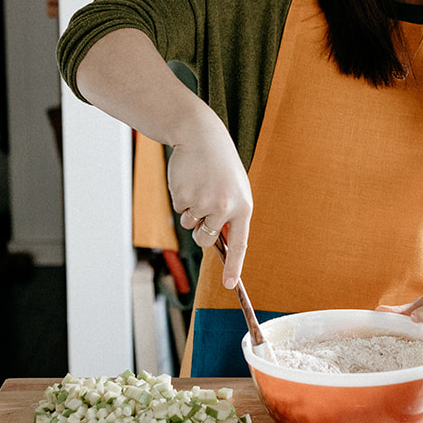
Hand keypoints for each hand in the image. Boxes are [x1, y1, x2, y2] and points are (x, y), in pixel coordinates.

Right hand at [167, 112, 252, 289]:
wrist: (200, 136)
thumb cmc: (219, 166)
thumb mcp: (234, 189)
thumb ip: (230, 215)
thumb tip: (219, 245)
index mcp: (243, 207)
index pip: (239, 244)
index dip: (234, 266)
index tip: (230, 285)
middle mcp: (224, 207)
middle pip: (206, 240)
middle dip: (200, 232)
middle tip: (203, 208)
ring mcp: (202, 203)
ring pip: (190, 225)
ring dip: (190, 211)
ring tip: (199, 186)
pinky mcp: (184, 197)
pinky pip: (179, 210)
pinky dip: (181, 199)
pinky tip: (189, 181)